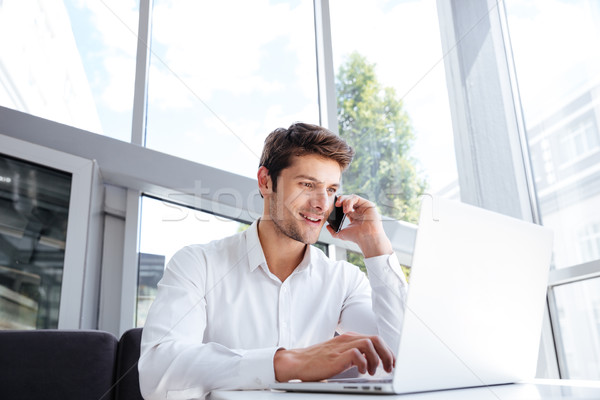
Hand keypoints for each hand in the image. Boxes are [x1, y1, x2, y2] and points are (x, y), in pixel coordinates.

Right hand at [273, 332, 394, 382]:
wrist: (297, 362)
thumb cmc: (316, 361)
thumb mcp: (338, 354)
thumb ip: (353, 354)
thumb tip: (371, 362)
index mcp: (349, 338)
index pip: (375, 339)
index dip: (387, 351)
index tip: (392, 362)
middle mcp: (347, 339)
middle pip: (376, 339)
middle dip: (387, 354)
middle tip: (388, 368)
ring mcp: (341, 346)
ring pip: (370, 344)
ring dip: (377, 359)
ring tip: (373, 371)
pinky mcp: (336, 356)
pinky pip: (357, 353)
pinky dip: (364, 362)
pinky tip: (362, 371)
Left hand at [326, 195, 392, 257]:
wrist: (366, 238)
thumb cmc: (356, 237)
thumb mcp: (341, 234)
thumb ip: (333, 231)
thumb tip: (327, 227)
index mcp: (353, 216)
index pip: (344, 206)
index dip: (339, 204)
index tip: (333, 207)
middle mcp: (359, 210)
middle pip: (348, 199)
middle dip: (341, 200)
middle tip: (336, 205)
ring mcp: (363, 207)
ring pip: (352, 197)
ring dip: (345, 201)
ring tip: (343, 210)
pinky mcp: (368, 204)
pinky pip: (356, 198)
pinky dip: (349, 202)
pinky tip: (347, 209)